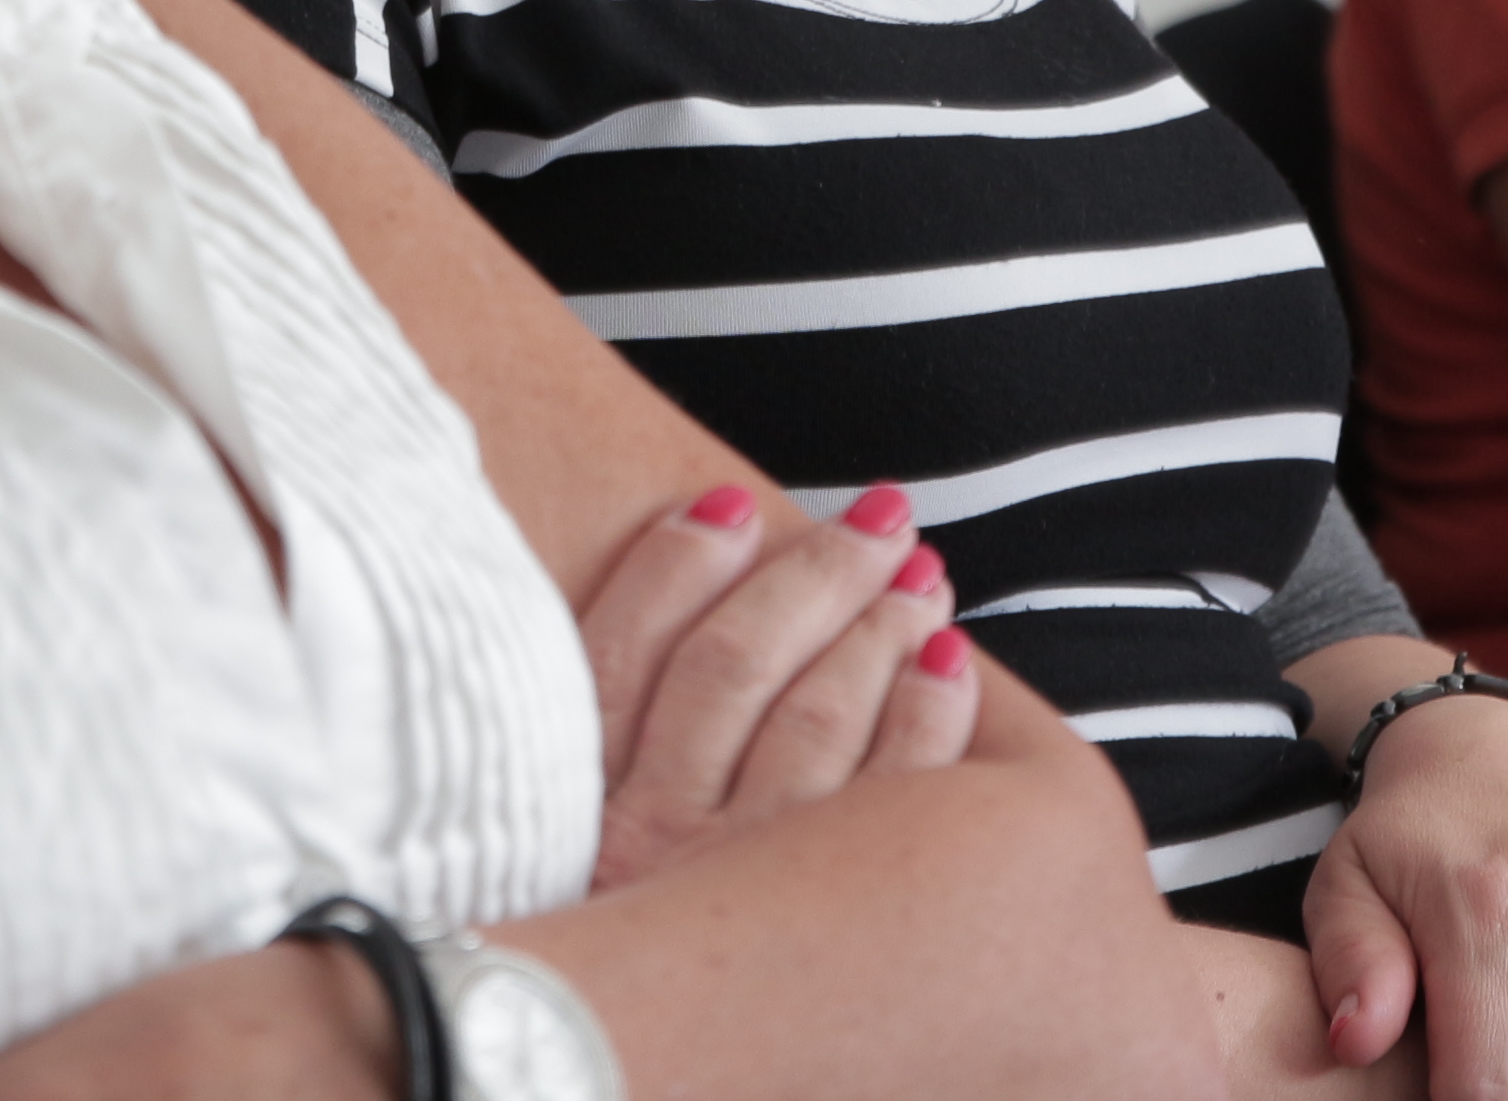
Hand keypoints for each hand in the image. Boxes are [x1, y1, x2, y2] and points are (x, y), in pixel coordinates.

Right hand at [576, 480, 971, 887]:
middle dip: (811, 576)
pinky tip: (947, 663)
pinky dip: (925, 715)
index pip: (617, 656)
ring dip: (877, 629)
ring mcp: (742, 881)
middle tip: (877, 520)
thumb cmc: (615, 1001)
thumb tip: (670, 587)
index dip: (674, 566)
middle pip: (732, 668)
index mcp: (575, 819)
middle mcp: (651, 845)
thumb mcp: (559, 867)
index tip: (729, 506)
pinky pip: (892, 796)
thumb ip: (602, 748)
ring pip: (814, 719)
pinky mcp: (829, 921)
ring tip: (920, 577)